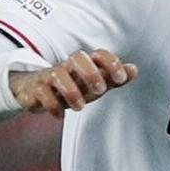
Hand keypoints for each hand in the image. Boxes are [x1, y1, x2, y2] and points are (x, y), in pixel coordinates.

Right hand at [9, 49, 135, 117]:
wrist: (35, 90)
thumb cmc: (71, 86)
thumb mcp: (93, 84)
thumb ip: (112, 78)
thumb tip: (134, 69)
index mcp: (84, 64)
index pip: (99, 54)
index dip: (111, 63)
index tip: (121, 79)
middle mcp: (68, 66)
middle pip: (78, 58)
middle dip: (91, 73)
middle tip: (99, 91)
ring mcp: (50, 76)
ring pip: (58, 74)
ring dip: (71, 91)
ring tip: (79, 107)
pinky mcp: (37, 88)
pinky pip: (42, 92)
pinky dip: (52, 105)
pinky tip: (60, 115)